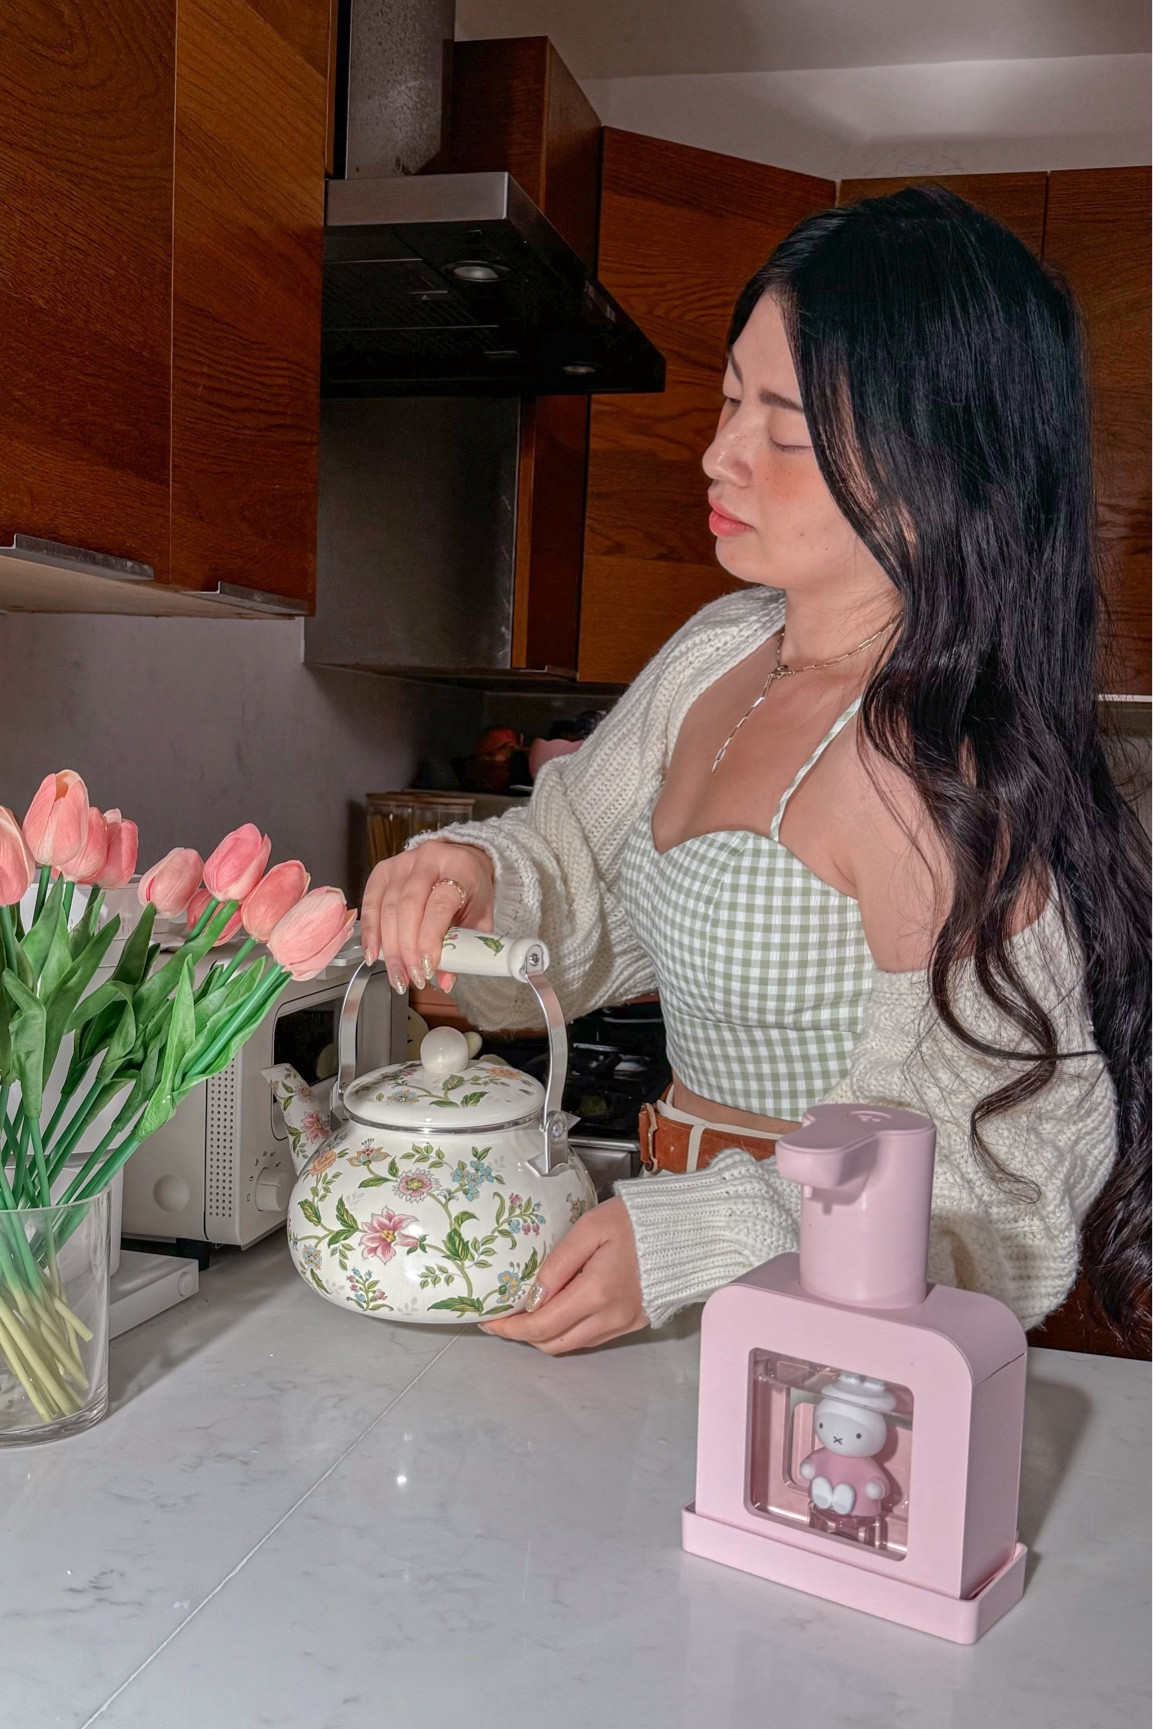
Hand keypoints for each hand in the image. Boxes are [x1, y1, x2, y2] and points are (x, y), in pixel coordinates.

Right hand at [360, 841, 494, 991]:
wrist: (462, 861)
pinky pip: (371, 903)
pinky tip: (373, 953)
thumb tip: (445, 980)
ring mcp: (403, 862)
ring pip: (388, 907)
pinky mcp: (383, 870)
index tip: (427, 967)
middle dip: (407, 948)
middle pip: (409, 907)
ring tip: (397, 973)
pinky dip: (370, 931)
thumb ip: (466, 946)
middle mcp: (429, 859)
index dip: (430, 938)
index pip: (440, 904)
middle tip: (411, 977)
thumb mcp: (479, 916)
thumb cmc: (471, 889)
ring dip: (389, 947)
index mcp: (459, 867)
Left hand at [478, 1198, 647, 1354]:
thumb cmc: (637, 1221)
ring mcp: (625, 1324)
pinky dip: (570, 1331)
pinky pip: (593, 1338)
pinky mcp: (635, 1322)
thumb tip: (531, 1296)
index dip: (510, 1328)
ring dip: (546, 1335)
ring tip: (527, 1315)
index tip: (489, 1320)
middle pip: (554, 1343)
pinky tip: (559, 1312)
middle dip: (523, 1335)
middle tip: (503, 1318)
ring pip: (572, 1345)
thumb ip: (557, 1263)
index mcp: (597, 1293)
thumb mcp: (589, 1228)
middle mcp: (611, 1317)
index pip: (542, 1325)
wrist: (688, 1228)